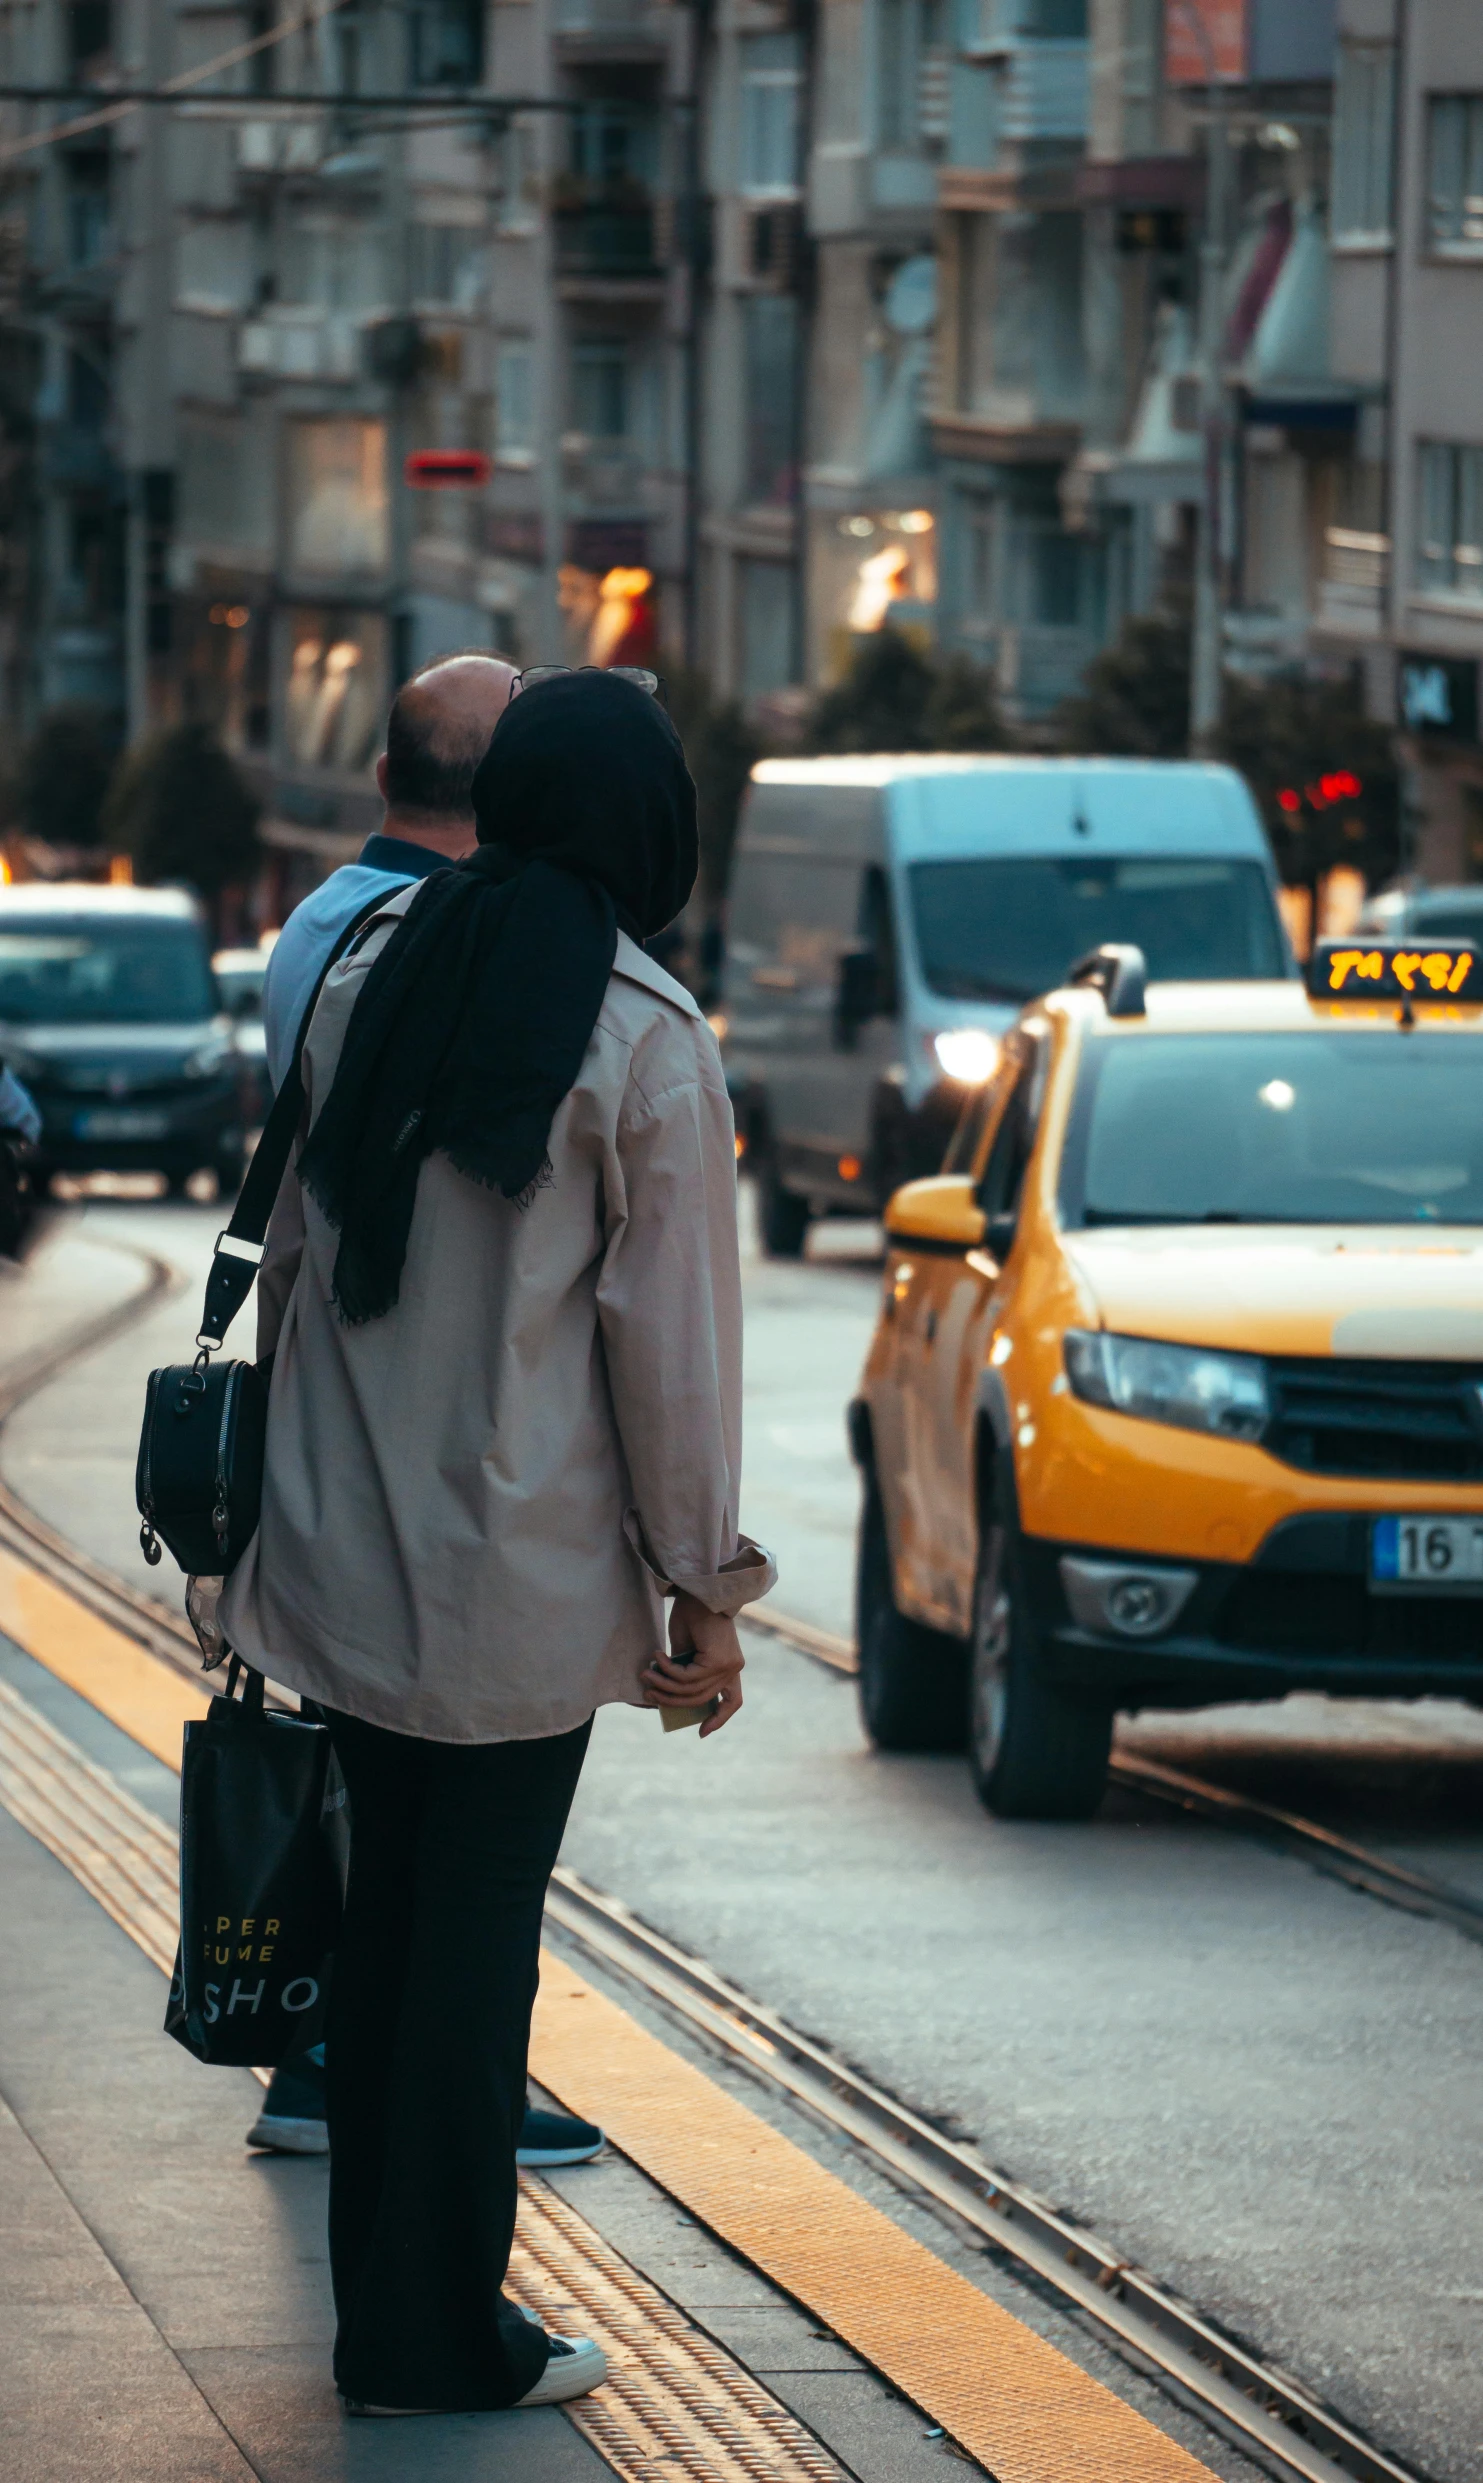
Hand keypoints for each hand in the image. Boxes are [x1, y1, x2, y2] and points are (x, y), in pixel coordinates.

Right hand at [641, 1590, 744, 1737]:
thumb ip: (685, 1670)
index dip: (719, 1718)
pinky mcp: (719, 1660)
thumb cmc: (693, 1614)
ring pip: (691, 1689)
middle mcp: (734, 1668)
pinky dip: (668, 1670)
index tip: (702, 1733)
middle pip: (701, 1698)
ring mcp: (729, 1665)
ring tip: (646, 1674)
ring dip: (664, 1684)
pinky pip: (687, 1676)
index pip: (733, 1700)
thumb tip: (668, 1695)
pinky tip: (656, 1657)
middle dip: (671, 1699)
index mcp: (731, 1666)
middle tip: (648, 1692)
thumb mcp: (688, 1648)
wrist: (699, 1588)